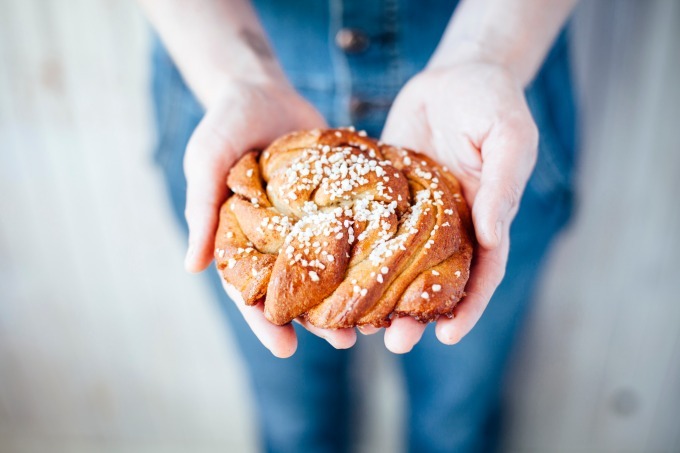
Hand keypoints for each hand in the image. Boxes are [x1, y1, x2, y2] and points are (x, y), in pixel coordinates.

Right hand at [183, 80, 356, 356]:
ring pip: (328, 268)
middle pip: (296, 288)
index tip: (285, 348)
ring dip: (347, 295)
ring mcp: (307, 222)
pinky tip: (388, 271)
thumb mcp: (207, 161)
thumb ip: (201, 209)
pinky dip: (366, 254)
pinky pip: (350, 232)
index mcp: (240, 238)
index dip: (264, 321)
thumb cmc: (225, 124)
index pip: (250, 290)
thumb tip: (191, 267)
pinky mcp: (334, 201)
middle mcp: (276, 237)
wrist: (262, 88)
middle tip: (345, 343)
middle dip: (317, 320)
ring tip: (373, 321)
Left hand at [377, 62, 538, 352]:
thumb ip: (501, 187)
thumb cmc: (491, 103)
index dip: (468, 308)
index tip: (448, 336)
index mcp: (485, 218)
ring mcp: (415, 212)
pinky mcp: (385, 194)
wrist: (454, 74)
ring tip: (358, 322)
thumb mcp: (507, 138)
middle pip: (436, 281)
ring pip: (399, 263)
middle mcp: (450, 224)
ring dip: (382, 294)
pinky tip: (335, 271)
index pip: (482, 274)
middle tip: (395, 341)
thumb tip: (492, 238)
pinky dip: (358, 252)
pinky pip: (371, 227)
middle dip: (418, 314)